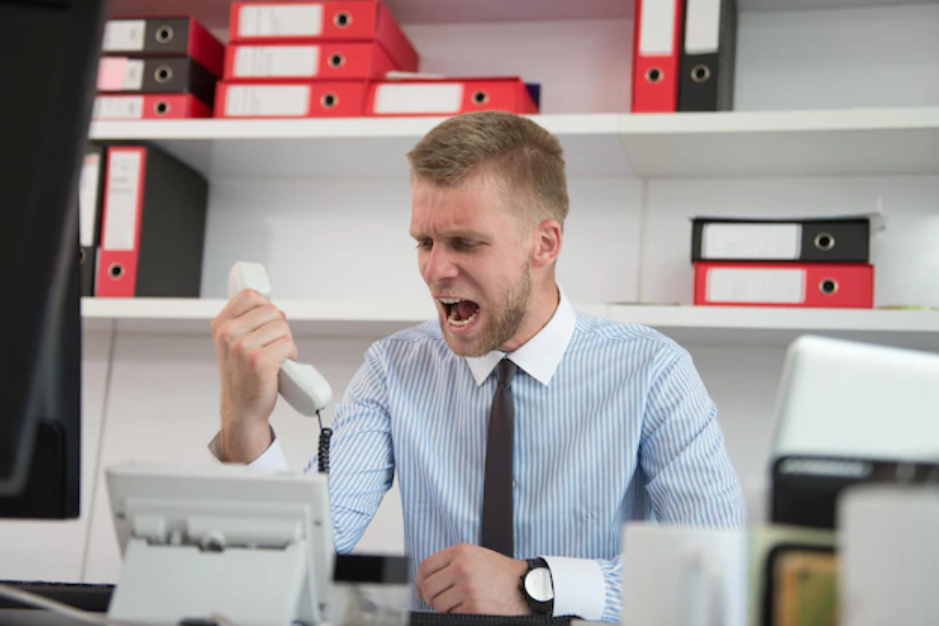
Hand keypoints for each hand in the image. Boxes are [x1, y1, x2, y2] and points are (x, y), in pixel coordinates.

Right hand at [210, 288, 298, 462]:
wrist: (242, 408)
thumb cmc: (242, 375)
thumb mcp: (233, 343)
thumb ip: (245, 320)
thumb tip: (269, 302)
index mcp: (221, 325)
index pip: (250, 295)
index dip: (266, 305)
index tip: (266, 320)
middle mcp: (228, 334)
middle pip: (272, 310)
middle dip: (279, 327)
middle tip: (272, 344)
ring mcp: (242, 347)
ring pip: (282, 327)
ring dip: (286, 342)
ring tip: (275, 356)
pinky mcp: (260, 361)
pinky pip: (288, 344)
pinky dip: (291, 355)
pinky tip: (281, 365)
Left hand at [415, 544, 528, 614]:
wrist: (526, 586)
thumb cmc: (500, 573)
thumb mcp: (475, 556)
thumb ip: (451, 563)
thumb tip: (423, 582)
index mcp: (460, 552)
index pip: (425, 567)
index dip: (419, 581)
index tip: (421, 589)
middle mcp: (462, 567)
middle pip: (428, 588)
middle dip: (431, 598)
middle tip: (442, 600)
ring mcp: (467, 588)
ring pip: (438, 604)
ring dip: (446, 608)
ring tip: (462, 602)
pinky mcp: (473, 607)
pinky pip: (452, 615)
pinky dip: (459, 614)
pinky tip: (472, 608)